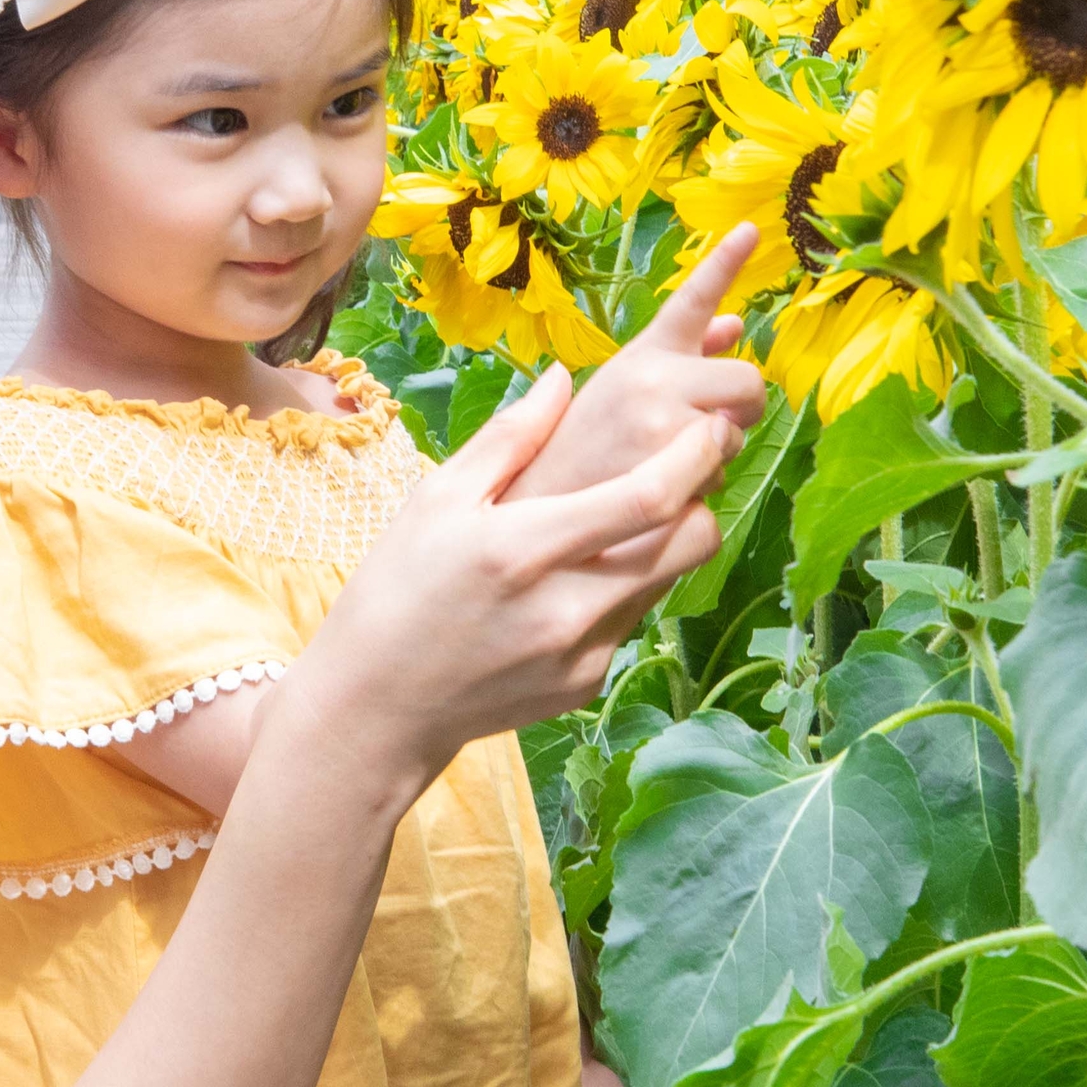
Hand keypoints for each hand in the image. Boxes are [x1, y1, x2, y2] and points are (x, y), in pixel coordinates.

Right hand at [293, 370, 739, 786]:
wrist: (378, 708)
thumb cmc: (396, 591)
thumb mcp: (436, 499)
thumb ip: (509, 438)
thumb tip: (563, 378)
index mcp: (525, 549)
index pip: (648, 498)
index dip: (693, 456)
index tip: (708, 425)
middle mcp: (566, 608)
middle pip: (690, 544)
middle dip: (701, 498)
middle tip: (682, 469)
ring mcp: (583, 654)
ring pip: (669, 581)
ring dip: (664, 542)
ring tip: (623, 518)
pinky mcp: (587, 684)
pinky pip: (634, 620)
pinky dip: (625, 588)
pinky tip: (577, 579)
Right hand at [510, 226, 765, 512]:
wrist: (537, 506)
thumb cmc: (586, 444)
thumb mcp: (625, 386)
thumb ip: (687, 355)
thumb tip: (735, 325)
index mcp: (644, 354)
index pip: (691, 298)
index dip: (724, 262)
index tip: (750, 228)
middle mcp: (654, 380)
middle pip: (750, 383)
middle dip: (742, 411)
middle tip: (707, 428)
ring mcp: (661, 426)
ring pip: (735, 440)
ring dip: (711, 462)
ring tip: (656, 467)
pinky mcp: (664, 475)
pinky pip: (719, 482)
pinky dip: (697, 497)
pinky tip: (655, 499)